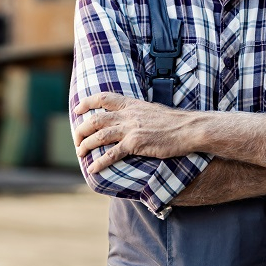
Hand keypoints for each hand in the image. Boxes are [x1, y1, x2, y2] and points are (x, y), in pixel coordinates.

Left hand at [72, 92, 196, 173]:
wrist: (189, 129)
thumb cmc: (174, 122)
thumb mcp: (152, 110)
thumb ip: (138, 113)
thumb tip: (130, 118)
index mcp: (132, 105)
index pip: (104, 98)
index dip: (87, 102)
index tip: (77, 109)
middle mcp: (129, 115)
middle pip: (96, 119)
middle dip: (81, 129)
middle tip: (76, 139)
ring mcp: (131, 129)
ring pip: (100, 135)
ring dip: (86, 145)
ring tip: (79, 153)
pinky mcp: (136, 144)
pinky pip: (112, 154)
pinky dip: (100, 161)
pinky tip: (93, 168)